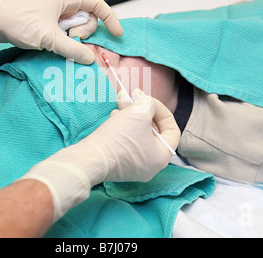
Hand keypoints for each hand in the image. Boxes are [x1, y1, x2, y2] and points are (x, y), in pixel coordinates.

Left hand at [0, 0, 122, 63]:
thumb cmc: (19, 23)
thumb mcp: (48, 37)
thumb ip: (72, 49)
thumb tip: (91, 60)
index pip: (97, 4)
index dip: (109, 18)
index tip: (116, 34)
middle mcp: (63, 3)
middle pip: (88, 18)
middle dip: (84, 32)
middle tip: (70, 40)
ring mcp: (56, 13)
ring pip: (77, 27)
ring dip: (73, 39)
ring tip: (57, 42)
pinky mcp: (49, 22)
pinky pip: (66, 32)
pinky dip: (66, 41)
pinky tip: (56, 46)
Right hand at [20, 89, 179, 221]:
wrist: (90, 158)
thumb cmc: (120, 137)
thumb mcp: (139, 114)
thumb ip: (148, 104)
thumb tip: (145, 101)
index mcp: (161, 157)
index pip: (172, 130)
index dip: (163, 111)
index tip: (149, 101)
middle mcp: (150, 164)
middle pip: (153, 131)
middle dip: (143, 110)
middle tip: (133, 95)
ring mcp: (133, 165)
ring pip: (138, 134)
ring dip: (131, 114)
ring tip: (121, 100)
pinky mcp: (118, 163)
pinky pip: (126, 141)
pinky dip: (122, 126)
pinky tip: (114, 115)